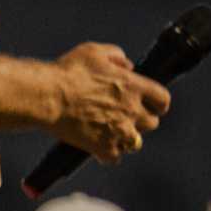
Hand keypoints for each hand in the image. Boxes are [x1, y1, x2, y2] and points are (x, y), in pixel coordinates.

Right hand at [49, 42, 169, 162]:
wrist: (47, 96)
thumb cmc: (69, 71)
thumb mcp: (95, 52)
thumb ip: (117, 56)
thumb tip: (128, 65)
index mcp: (134, 86)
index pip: (163, 99)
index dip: (159, 103)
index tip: (153, 106)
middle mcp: (131, 110)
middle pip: (152, 123)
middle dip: (142, 121)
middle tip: (127, 118)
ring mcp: (118, 130)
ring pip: (135, 143)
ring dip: (126, 138)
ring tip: (113, 133)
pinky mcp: (102, 147)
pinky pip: (114, 158)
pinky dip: (108, 154)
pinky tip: (100, 147)